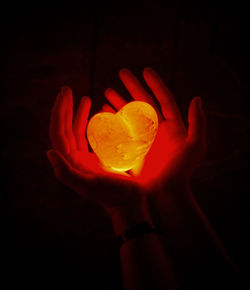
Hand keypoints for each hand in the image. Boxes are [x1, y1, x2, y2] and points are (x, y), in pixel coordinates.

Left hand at [47, 86, 143, 217]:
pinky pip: (89, 138)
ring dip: (77, 114)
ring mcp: (85, 158)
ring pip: (77, 132)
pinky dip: (90, 125)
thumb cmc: (113, 195)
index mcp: (71, 164)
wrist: (129, 203)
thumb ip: (66, 172)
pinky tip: (96, 115)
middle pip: (65, 129)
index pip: (59, 133)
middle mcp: (74, 160)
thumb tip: (48, 152)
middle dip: (65, 108)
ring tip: (84, 98)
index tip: (65, 94)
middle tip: (67, 90)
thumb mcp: (89, 185)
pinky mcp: (96, 158)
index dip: (59, 113)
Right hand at [102, 68, 205, 192]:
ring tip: (107, 91)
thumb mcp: (195, 146)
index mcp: (171, 125)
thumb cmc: (181, 171)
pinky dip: (112, 120)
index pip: (162, 98)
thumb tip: (197, 98)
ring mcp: (142, 137)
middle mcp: (156, 128)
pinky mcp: (131, 147)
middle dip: (132, 87)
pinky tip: (103, 112)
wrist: (165, 192)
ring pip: (129, 114)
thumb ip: (198, 122)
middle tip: (121, 73)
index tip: (144, 70)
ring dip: (119, 102)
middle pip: (143, 102)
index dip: (155, 83)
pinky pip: (120, 130)